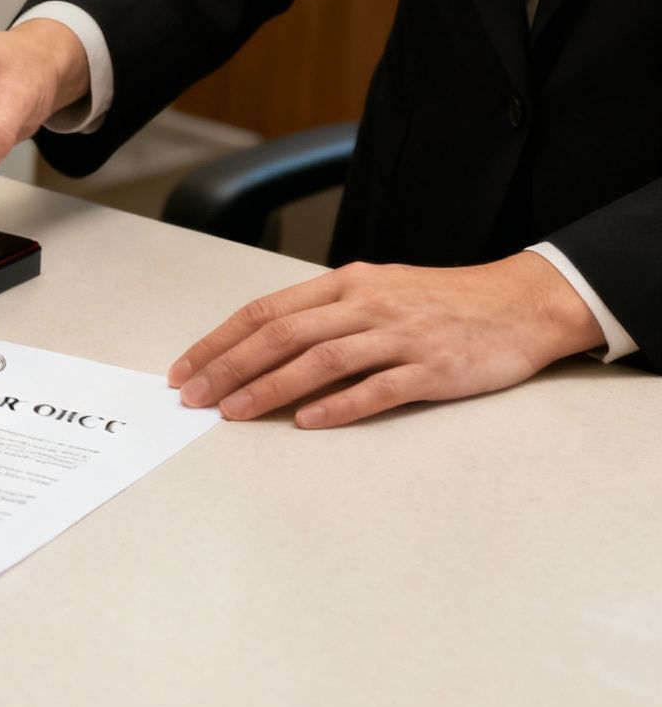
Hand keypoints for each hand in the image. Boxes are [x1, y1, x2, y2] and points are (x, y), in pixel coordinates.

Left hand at [169, 254, 606, 427]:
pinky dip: (340, 406)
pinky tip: (307, 422)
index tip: (186, 370)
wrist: (520, 303)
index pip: (266, 311)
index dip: (220, 341)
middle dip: (229, 367)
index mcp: (345, 284)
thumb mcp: (375, 292)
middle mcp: (366, 305)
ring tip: (233, 413)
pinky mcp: (433, 368)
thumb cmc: (439, 302)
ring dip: (270, 388)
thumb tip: (260, 351)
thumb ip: (323, 317)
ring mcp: (400, 336)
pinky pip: (379, 388)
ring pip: (321, 360)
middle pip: (283, 334)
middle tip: (193, 398)